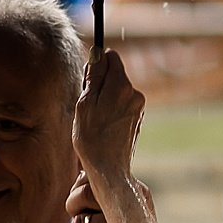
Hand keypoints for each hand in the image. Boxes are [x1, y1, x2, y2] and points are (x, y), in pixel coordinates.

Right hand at [71, 49, 144, 185]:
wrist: (109, 170)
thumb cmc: (92, 138)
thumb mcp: (85, 104)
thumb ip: (93, 76)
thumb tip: (98, 52)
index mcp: (121, 85)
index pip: (111, 57)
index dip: (96, 65)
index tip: (87, 81)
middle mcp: (134, 93)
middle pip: (114, 74)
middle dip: (99, 83)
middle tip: (87, 106)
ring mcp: (138, 107)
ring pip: (117, 91)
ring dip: (104, 99)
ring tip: (94, 120)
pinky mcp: (137, 119)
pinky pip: (121, 105)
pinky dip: (111, 111)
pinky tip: (103, 128)